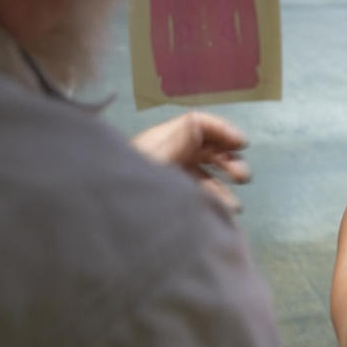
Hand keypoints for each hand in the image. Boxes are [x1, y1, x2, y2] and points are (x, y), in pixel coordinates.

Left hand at [133, 112, 249, 211]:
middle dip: (228, 160)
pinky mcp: (170, 199)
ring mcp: (169, 178)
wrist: (103, 222)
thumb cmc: (125, 190)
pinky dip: (213, 202)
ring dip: (223, 186)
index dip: (222, 130)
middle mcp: (168, 156)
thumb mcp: (150, 164)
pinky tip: (222, 215)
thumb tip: (197, 123)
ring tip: (233, 207)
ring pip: (205, 175)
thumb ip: (175, 144)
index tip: (242, 143)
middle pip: (206, 149)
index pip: (198, 124)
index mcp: (162, 141)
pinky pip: (197, 195)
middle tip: (242, 178)